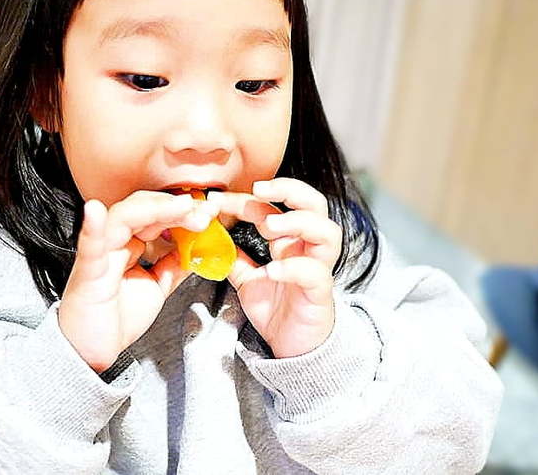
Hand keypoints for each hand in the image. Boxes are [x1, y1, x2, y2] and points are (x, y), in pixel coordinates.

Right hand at [58, 191, 219, 372]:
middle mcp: (114, 245)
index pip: (156, 215)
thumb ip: (171, 267)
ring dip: (155, 209)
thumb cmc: (114, 320)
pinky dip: (92, 227)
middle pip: (142, 208)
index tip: (209, 212)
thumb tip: (193, 250)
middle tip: (204, 210)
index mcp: (129, 246)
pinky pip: (89, 247)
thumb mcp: (155, 288)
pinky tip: (96, 211)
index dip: (183, 211)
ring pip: (122, 218)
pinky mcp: (88, 273)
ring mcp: (100, 256)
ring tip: (184, 207)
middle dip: (176, 206)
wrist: (89, 353)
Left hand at [206, 178, 341, 358]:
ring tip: (269, 227)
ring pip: (326, 231)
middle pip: (314, 204)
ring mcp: (317, 268)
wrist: (293, 347)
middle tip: (259, 189)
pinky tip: (271, 271)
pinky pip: (314, 272)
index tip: (216, 201)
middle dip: (289, 189)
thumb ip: (234, 258)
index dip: (243, 200)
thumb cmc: (277, 310)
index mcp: (288, 241)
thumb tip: (211, 239)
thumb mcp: (247, 280)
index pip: (270, 208)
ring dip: (298, 222)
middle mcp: (307, 248)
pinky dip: (293, 267)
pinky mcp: (320, 292)